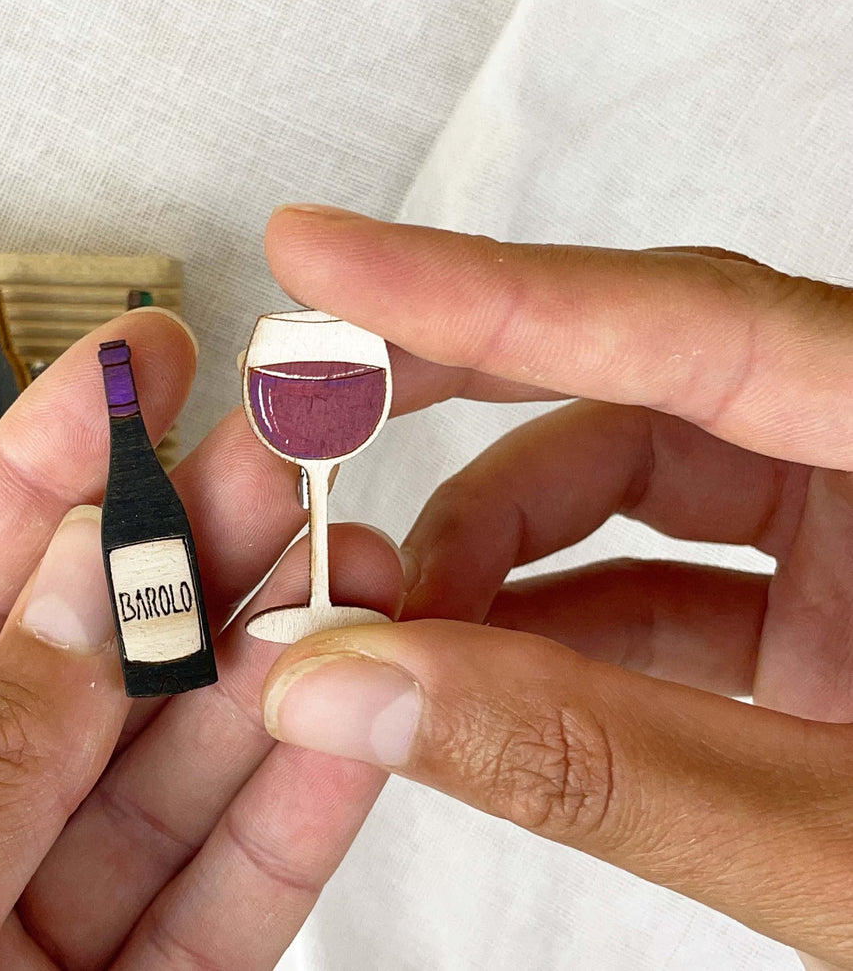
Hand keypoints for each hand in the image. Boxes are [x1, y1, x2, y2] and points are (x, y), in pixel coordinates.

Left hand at [0, 308, 407, 969]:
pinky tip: (354, 702)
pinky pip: (231, 889)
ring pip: (176, 763)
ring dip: (261, 651)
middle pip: (76, 660)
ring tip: (340, 544)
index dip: (35, 472)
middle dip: (175, 542)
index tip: (126, 368)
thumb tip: (71, 583)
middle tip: (271, 433)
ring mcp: (50, 926)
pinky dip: (298, 797)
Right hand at [256, 205, 852, 965]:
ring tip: (385, 626)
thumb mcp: (840, 848)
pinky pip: (658, 582)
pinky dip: (547, 625)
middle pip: (643, 372)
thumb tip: (355, 684)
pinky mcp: (835, 614)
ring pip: (633, 485)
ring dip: (490, 548)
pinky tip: (466, 673)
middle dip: (455, 395)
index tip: (326, 260)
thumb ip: (589, 759)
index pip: (693, 327)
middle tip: (308, 409)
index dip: (483, 288)